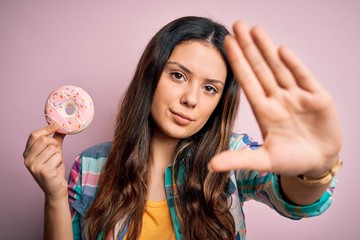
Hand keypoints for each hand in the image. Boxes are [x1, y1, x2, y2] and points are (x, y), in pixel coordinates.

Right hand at [23, 123, 67, 199]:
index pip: (34, 135)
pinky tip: (56, 168)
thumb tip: (60, 127)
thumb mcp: (54, 153)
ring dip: (58, 154)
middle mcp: (27, 159)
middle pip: (44, 140)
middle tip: (56, 152)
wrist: (55, 189)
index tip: (56, 124)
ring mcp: (34, 166)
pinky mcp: (43, 171)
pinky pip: (57, 156)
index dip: (46, 128)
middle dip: (55, 144)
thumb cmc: (54, 171)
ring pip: (52, 148)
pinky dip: (60, 160)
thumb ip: (56, 140)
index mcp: (27, 154)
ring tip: (55, 163)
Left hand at [209, 21, 341, 176]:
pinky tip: (281, 50)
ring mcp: (297, 96)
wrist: (319, 162)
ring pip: (279, 68)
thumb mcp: (263, 161)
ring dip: (267, 49)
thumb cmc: (291, 161)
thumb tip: (210, 165)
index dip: (237, 62)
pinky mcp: (318, 98)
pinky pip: (304, 77)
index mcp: (264, 111)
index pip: (247, 81)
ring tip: (255, 29)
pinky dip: (294, 64)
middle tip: (236, 25)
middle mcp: (278, 99)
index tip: (226, 44)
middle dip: (249, 47)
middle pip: (260, 69)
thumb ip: (238, 160)